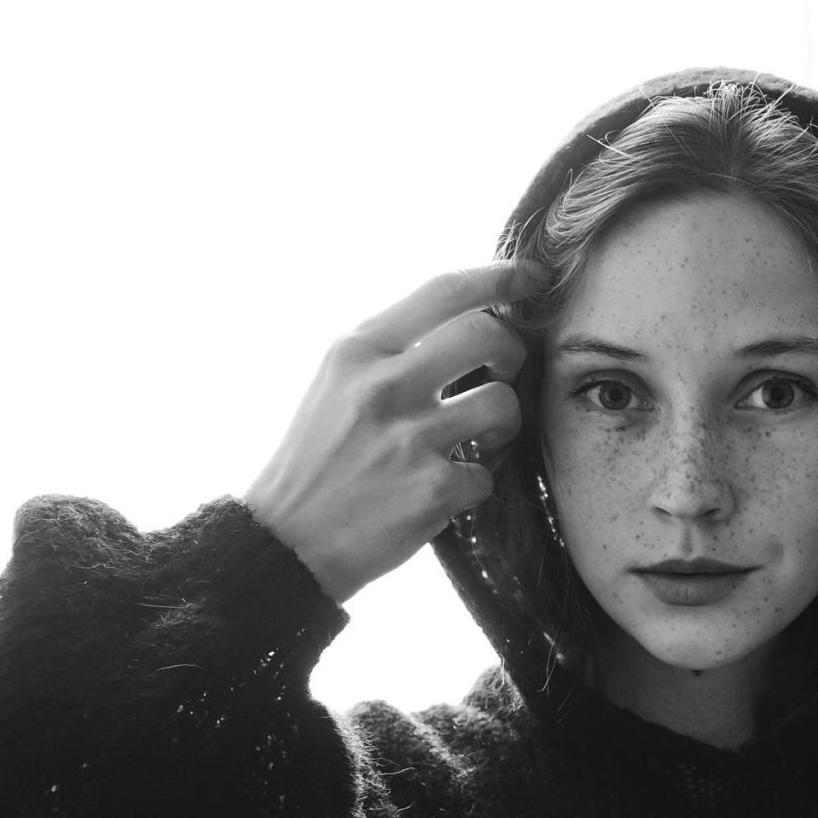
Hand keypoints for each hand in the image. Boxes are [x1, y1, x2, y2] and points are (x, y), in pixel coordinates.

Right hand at [242, 260, 544, 603]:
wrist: (286, 541)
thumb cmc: (318, 457)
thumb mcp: (336, 381)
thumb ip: (392, 348)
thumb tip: (469, 317)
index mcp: (358, 350)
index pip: (443, 291)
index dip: (499, 276)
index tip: (531, 277)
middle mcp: (383, 387)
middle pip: (488, 334)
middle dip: (513, 350)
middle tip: (502, 373)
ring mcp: (409, 440)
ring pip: (503, 403)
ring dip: (504, 423)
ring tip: (479, 438)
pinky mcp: (432, 492)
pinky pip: (487, 474)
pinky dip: (474, 483)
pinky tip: (446, 489)